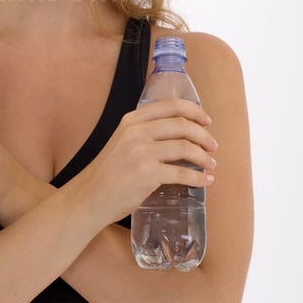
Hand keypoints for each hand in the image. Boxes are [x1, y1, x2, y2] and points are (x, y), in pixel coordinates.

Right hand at [76, 97, 217, 225]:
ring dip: (204, 156)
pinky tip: (205, 181)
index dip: (194, 111)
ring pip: (185, 147)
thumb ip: (145, 133)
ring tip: (211, 164)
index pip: (171, 105)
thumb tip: (180, 134)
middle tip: (213, 146)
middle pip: (182, 125)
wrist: (90, 196)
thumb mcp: (122, 141)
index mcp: (132, 120)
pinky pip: (182, 173)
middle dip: (204, 135)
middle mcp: (137, 132)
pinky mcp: (147, 174)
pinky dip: (198, 177)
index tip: (207, 121)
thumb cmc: (109, 172)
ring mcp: (141, 152)